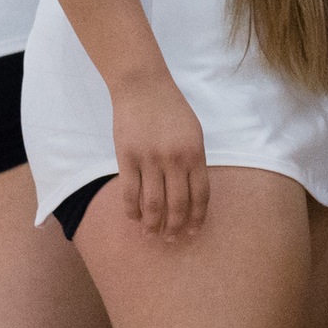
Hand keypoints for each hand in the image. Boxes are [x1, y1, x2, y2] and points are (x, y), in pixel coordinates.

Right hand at [110, 69, 208, 235]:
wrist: (143, 87)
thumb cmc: (171, 108)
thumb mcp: (194, 132)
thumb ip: (194, 160)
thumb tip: (192, 192)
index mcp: (195, 153)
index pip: (200, 194)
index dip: (197, 217)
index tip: (193, 231)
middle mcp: (174, 159)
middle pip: (177, 204)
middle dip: (175, 227)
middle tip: (172, 240)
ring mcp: (149, 159)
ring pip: (153, 203)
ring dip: (153, 224)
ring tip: (151, 235)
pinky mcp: (127, 158)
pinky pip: (130, 192)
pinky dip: (132, 210)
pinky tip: (134, 218)